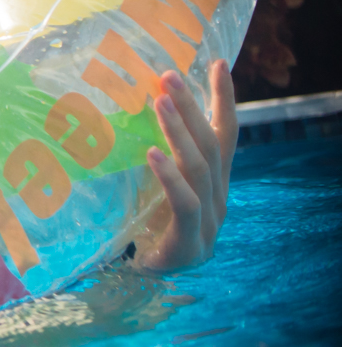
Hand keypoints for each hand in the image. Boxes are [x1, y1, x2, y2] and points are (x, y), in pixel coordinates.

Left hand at [133, 61, 235, 271]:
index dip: (222, 99)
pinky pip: (185, 203)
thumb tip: (123, 107)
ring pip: (200, 168)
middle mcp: (217, 199)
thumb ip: (150, 154)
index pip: (223, 134)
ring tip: (160, 101)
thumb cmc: (137, 228)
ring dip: (180, 131)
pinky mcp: (190, 245)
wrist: (132, 284)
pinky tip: (152, 153)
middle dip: (191, 106)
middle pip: (210, 144)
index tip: (219, 62)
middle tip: (167, 74)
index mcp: (210, 184)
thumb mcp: (146, 184)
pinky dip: (170, 176)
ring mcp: (208, 224)